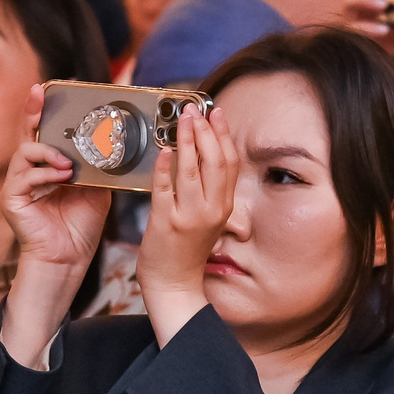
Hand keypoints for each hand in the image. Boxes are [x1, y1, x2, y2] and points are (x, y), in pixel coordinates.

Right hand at [3, 86, 111, 272]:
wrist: (68, 259)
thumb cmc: (78, 227)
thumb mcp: (96, 190)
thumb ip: (97, 167)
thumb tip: (109, 145)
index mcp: (47, 168)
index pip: (42, 134)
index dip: (41, 111)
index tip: (45, 90)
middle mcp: (28, 172)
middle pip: (26, 133)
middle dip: (33, 112)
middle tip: (40, 95)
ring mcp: (17, 184)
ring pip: (24, 150)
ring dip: (49, 152)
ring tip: (68, 165)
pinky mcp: (11, 198)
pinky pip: (25, 176)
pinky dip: (46, 174)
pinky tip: (62, 179)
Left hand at [136, 100, 239, 339]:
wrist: (174, 283)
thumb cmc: (186, 249)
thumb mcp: (208, 218)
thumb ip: (209, 189)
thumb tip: (203, 153)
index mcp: (224, 206)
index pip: (229, 163)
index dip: (224, 135)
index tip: (216, 113)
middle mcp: (211, 210)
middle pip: (215, 162)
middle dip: (205, 131)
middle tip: (194, 110)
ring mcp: (189, 216)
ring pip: (191, 170)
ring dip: (186, 141)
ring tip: (181, 121)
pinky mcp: (165, 222)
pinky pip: (165, 188)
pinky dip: (165, 168)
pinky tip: (163, 151)